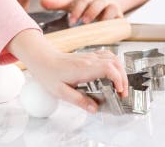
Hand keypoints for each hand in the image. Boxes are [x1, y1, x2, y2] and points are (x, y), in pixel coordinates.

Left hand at [9, 29, 126, 112]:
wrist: (41, 58)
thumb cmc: (48, 73)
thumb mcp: (61, 91)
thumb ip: (79, 100)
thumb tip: (94, 109)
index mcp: (84, 68)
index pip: (109, 68)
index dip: (118, 79)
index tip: (119, 92)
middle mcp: (89, 60)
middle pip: (115, 63)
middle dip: (123, 78)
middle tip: (121, 93)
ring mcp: (89, 56)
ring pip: (112, 58)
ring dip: (120, 71)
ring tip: (118, 86)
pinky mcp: (88, 56)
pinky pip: (106, 56)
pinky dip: (113, 65)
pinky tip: (110, 75)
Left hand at [41, 0, 122, 24]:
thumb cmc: (85, 4)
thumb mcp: (71, 3)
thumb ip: (57, 4)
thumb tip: (42, 2)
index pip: (81, 2)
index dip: (77, 11)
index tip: (72, 21)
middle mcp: (99, 1)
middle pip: (97, 3)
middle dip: (91, 12)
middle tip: (84, 21)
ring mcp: (111, 7)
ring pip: (111, 9)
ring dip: (106, 17)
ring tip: (100, 26)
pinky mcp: (120, 17)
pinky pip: (121, 19)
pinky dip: (118, 24)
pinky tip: (113, 32)